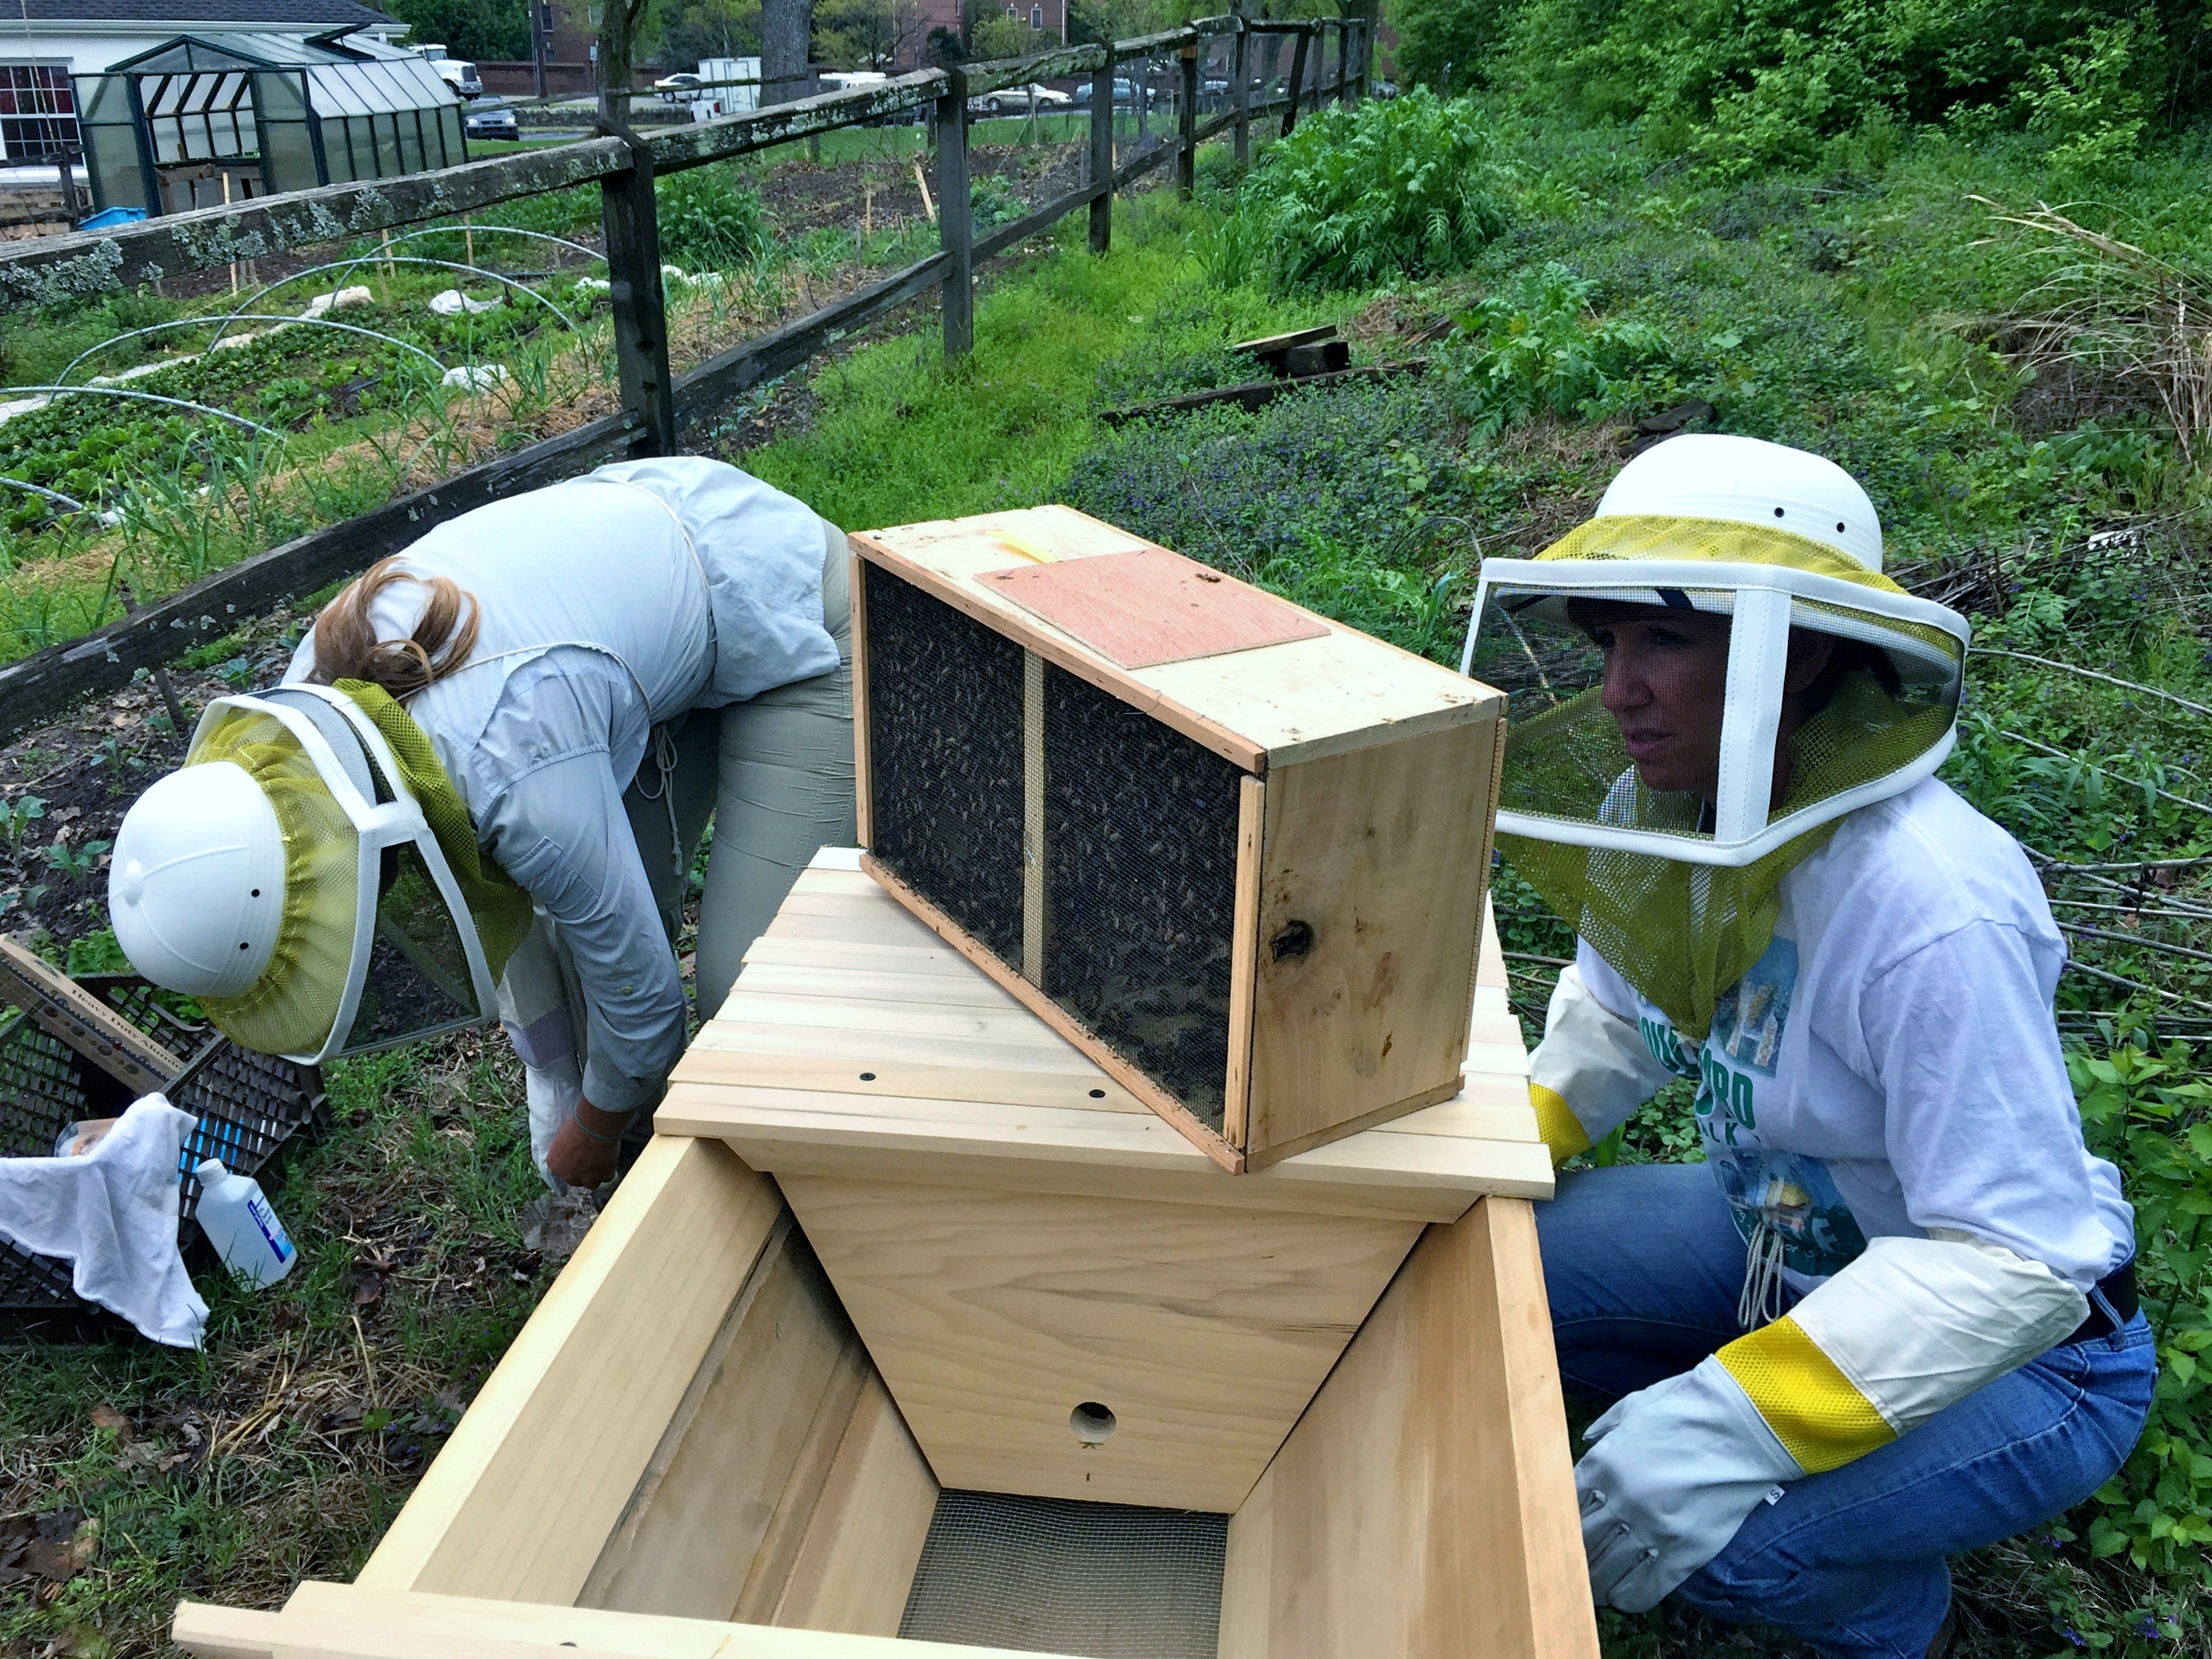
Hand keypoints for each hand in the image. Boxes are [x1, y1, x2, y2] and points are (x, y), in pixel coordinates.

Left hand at [544, 1094, 628, 1189]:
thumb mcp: (562, 1136)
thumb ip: (563, 1148)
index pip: (561, 1172)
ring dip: (595, 1176)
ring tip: (600, 1164)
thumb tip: (570, 1147)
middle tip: (588, 1162)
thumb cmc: (576, 1125)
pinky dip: (608, 1170)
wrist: (594, 1126)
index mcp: (555, 1164)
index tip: (576, 1159)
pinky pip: (606, 1177)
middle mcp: (568, 1174)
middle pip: (574, 1181)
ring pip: (591, 1184)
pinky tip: (610, 1160)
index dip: (570, 1166)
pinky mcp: (603, 1175)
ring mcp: (586, 1177)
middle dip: (581, 1174)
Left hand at [1576, 1356, 1802, 1612]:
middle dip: (1573, 1557)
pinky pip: (1649, 1585)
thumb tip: (1587, 1440)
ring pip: (1610, 1568)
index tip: (1557, 1535)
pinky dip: (1632, 1597)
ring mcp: (1653, 1527)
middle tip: (1568, 1570)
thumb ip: (1606, 1426)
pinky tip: (1623, 1601)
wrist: (1743, 1423)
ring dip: (1596, 1583)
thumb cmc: (1688, 1406)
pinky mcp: (1686, 1549)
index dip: (1559, 1524)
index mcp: (1603, 1463)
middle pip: (1582, 1540)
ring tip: (1593, 1592)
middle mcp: (1621, 1499)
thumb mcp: (1636, 1404)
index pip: (1566, 1504)